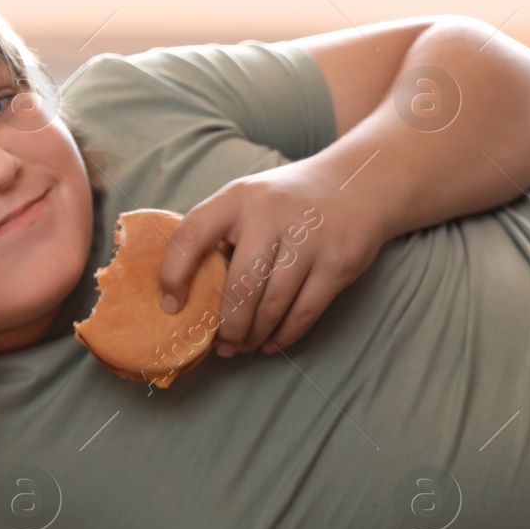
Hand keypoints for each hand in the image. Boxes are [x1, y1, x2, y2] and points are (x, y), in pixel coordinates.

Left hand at [157, 160, 385, 354]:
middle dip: (227, 325)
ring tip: (244, 344)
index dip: (174, 275)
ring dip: (254, 334)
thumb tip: (187, 294)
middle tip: (222, 345)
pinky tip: (271, 341)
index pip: (192, 235)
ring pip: (273, 305)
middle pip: (240, 286)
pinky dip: (284, 335)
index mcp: (238, 198)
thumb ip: (219, 234)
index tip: (172, 306)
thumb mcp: (248, 199)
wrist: (357, 184)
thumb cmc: (287, 201)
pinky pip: (305, 312)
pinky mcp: (337, 263)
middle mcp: (272, 214)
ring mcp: (309, 239)